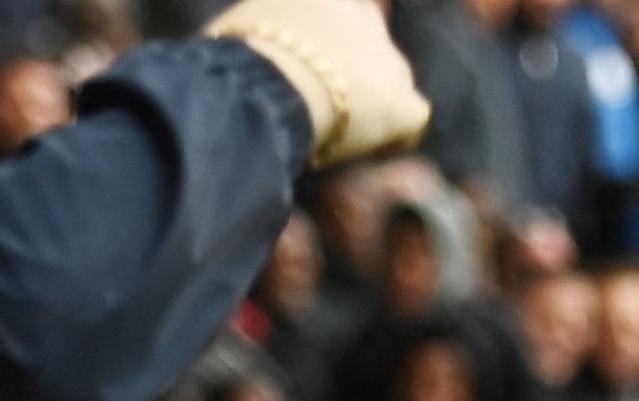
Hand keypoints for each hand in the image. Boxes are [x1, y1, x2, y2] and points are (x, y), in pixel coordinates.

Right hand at [205, 0, 428, 157]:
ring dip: (368, 104)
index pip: (333, 22)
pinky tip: (367, 149)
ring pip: (390, 80)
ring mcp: (388, 56)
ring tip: (334, 130)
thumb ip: (254, 38)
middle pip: (364, 46)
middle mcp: (362, 14)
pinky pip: (411, 118)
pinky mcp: (401, 99)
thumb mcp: (235, 35)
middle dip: (347, 75)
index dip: (322, 52)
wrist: (266, 83)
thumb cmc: (231, 64)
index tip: (302, 75)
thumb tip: (227, 70)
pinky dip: (393, 135)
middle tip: (317, 105)